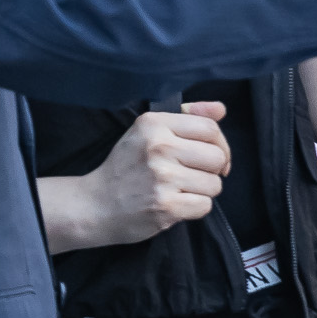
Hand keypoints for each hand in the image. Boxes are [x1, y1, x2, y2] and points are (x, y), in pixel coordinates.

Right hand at [82, 102, 231, 246]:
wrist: (95, 204)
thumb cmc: (125, 168)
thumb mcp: (146, 133)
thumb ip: (186, 117)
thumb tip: (221, 109)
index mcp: (152, 124)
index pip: (209, 128)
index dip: (219, 144)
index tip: (209, 156)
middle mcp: (157, 147)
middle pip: (217, 157)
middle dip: (211, 170)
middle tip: (191, 175)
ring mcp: (162, 177)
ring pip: (214, 184)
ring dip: (202, 191)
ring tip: (178, 190)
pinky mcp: (166, 205)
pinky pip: (205, 205)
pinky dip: (194, 208)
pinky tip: (175, 204)